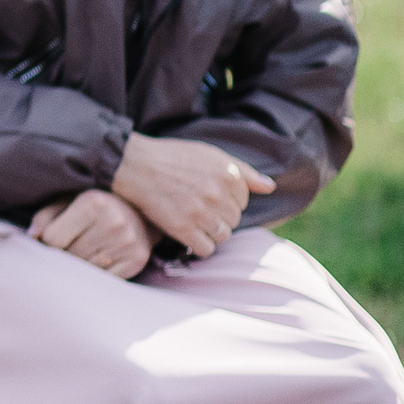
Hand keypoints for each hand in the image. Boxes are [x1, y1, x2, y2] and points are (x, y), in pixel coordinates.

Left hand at [30, 189, 155, 278]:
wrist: (139, 210)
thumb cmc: (94, 206)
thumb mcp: (68, 202)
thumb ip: (46, 217)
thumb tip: (33, 236)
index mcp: (93, 203)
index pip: (54, 238)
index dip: (50, 241)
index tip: (56, 237)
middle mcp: (114, 222)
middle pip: (70, 255)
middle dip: (66, 253)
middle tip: (73, 244)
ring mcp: (128, 243)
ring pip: (87, 268)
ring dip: (82, 264)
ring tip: (88, 250)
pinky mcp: (138, 260)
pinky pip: (105, 278)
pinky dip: (98, 272)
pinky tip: (101, 257)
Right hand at [108, 133, 273, 257]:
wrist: (133, 163)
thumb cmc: (171, 157)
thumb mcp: (210, 155)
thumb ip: (244, 171)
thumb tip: (271, 187)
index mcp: (228, 175)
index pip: (243, 201)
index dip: (225, 199)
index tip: (205, 193)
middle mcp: (218, 194)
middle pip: (234, 219)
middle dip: (218, 215)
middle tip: (196, 206)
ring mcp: (200, 212)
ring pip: (222, 235)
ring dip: (209, 231)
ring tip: (192, 220)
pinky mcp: (182, 228)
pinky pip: (205, 248)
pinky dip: (198, 244)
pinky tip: (187, 233)